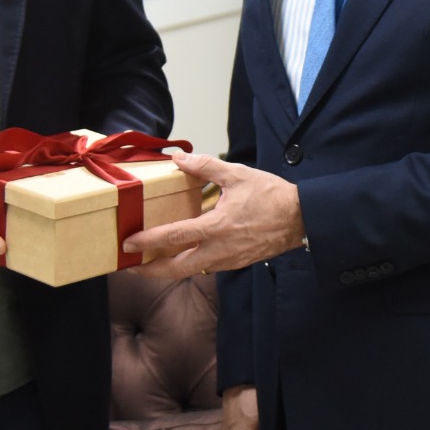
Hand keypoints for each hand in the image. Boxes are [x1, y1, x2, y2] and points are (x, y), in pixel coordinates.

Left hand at [122, 153, 303, 277]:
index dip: (147, 242)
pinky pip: (206, 266)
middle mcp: (218, 250)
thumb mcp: (237, 175)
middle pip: (175, 268)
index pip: (173, 238)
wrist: (301, 219)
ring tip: (149, 260)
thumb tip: (180, 159)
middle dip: (149, 270)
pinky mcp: (236, 263)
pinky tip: (181, 253)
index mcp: (215, 227)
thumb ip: (205, 167)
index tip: (128, 243)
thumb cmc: (272, 196)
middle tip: (129, 265)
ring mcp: (228, 260)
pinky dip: (188, 263)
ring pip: (190, 270)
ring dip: (167, 268)